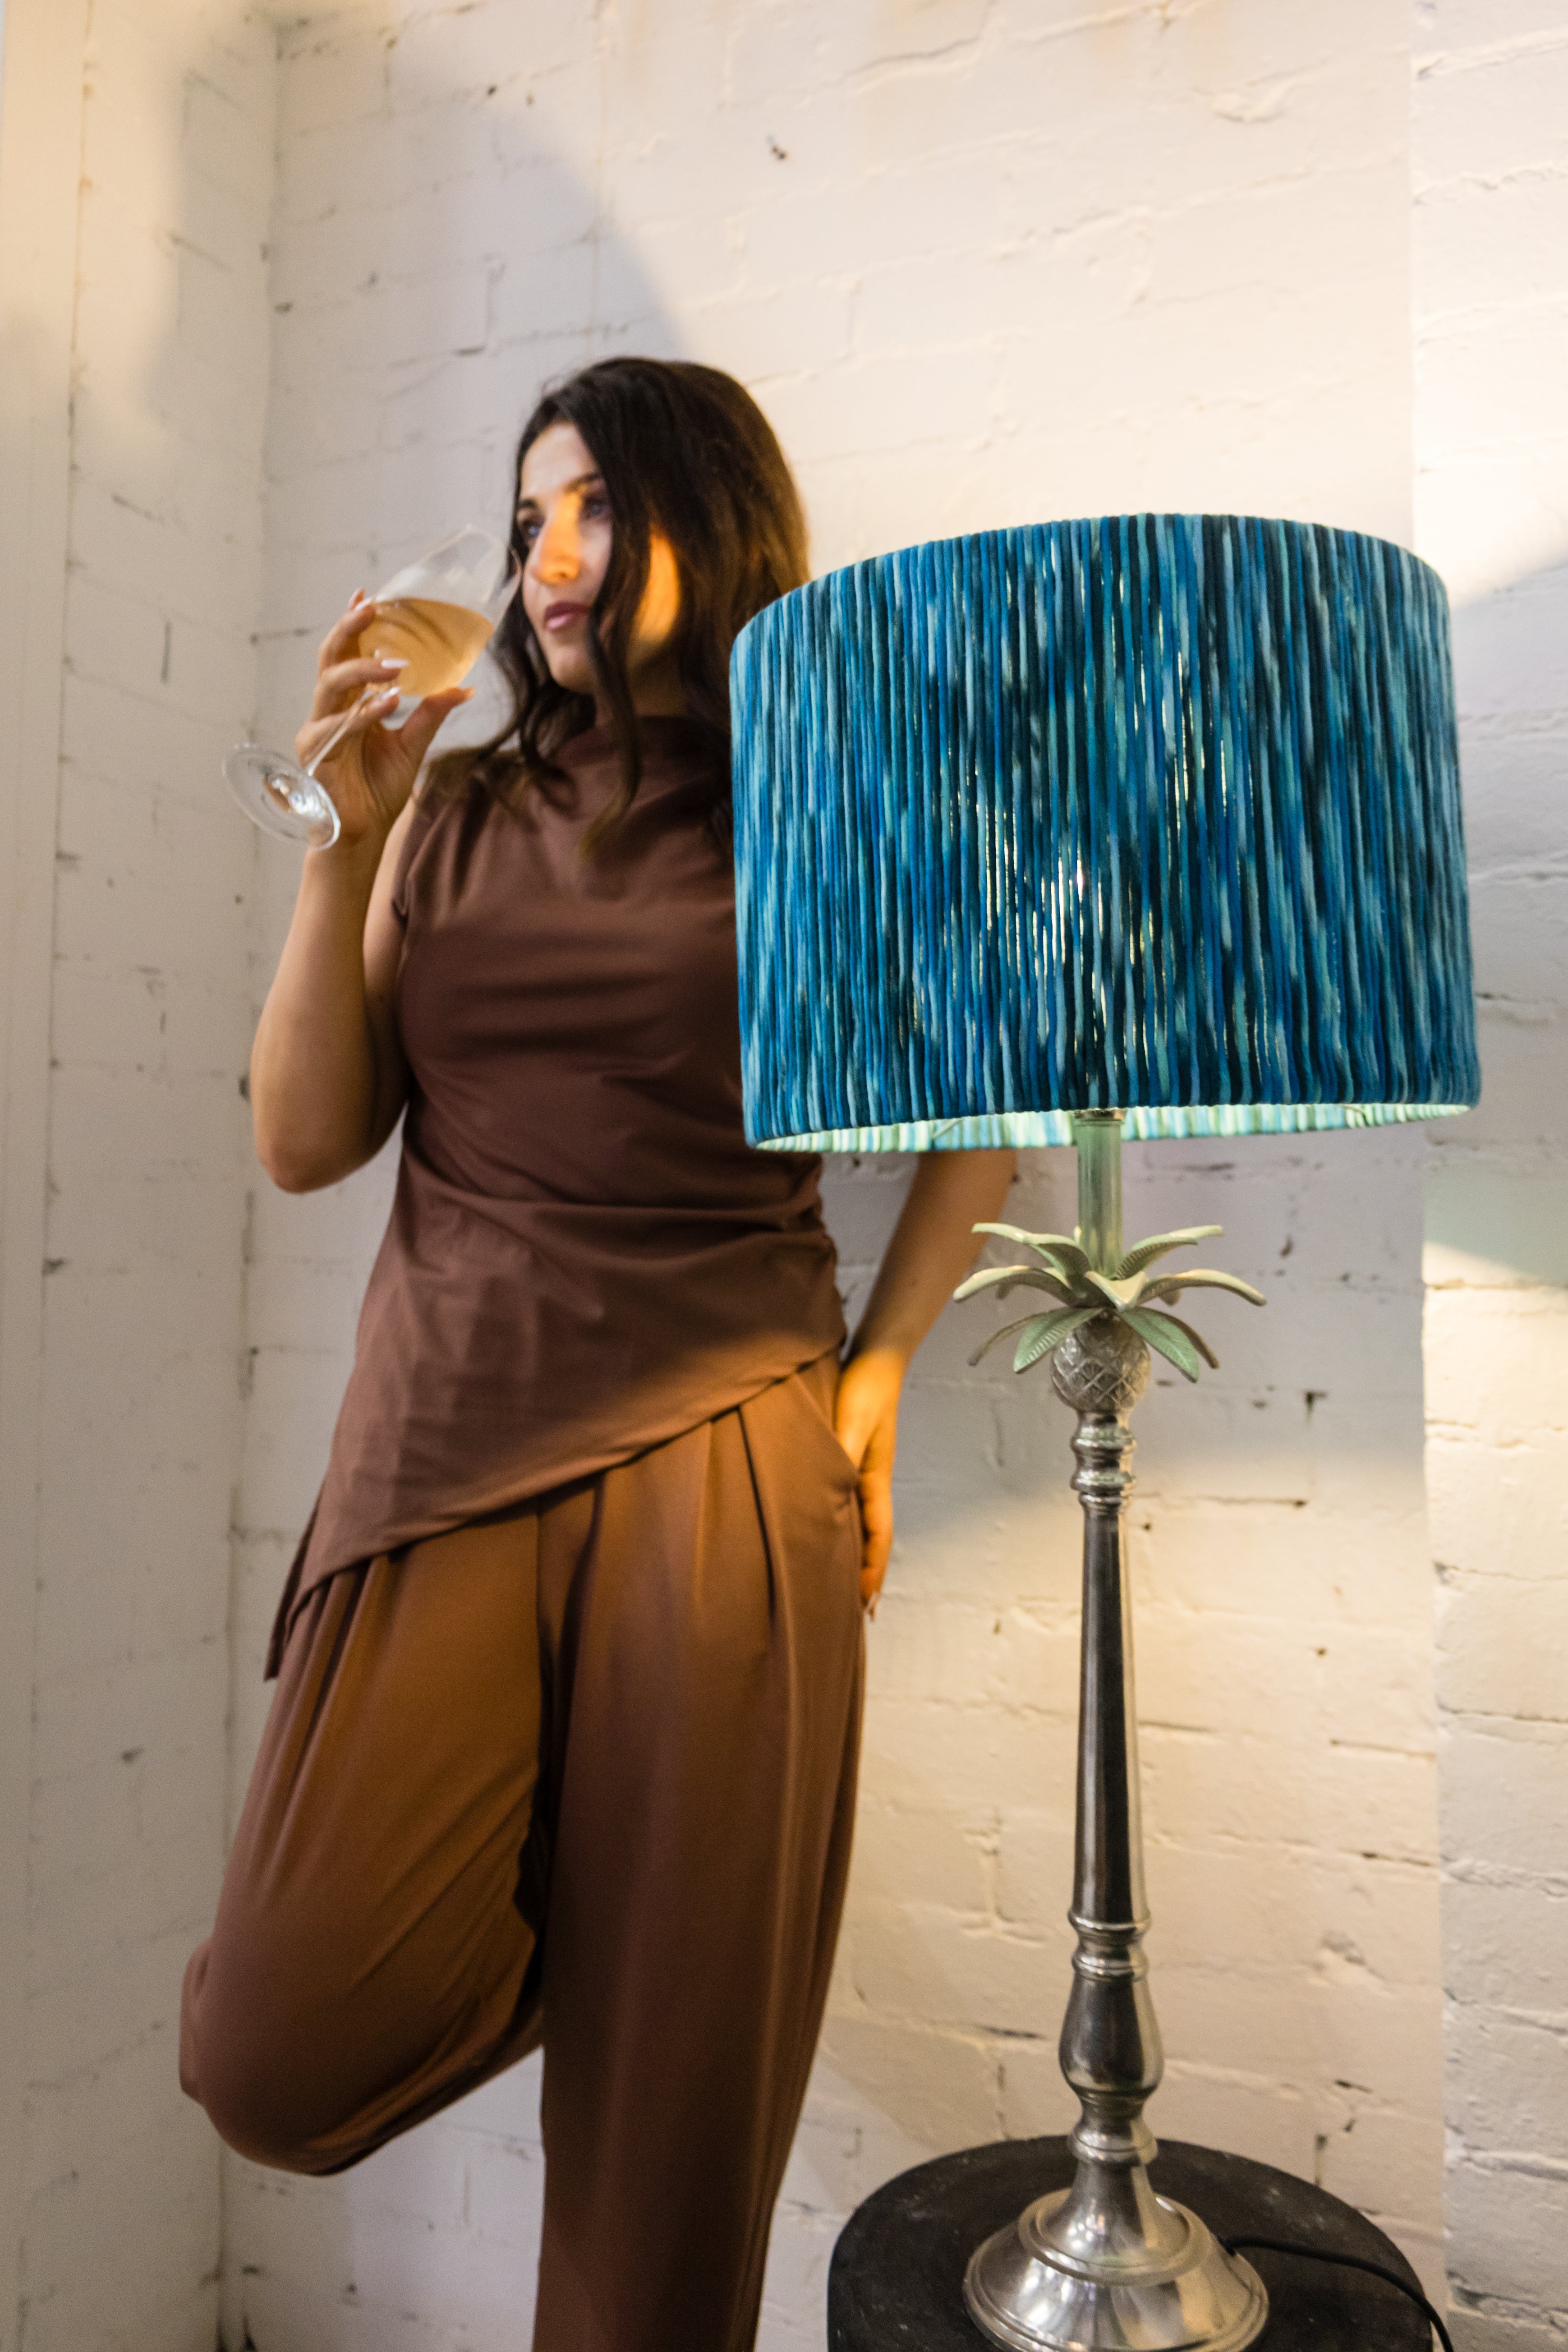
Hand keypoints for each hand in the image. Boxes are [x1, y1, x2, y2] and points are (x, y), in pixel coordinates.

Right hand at [296, 591, 471, 851]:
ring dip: (362, 671)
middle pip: (331, 660)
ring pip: (330, 686)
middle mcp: (328, 711)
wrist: (364, 833)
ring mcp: (318, 731)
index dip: (353, 625)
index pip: (346, 654)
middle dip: (348, 630)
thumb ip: (431, 713)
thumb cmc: (379, 789)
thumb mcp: (413, 745)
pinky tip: (388, 703)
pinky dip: (364, 713)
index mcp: (348, 703)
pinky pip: (339, 727)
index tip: (368, 596)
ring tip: (396, 665)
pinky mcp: (317, 754)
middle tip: (370, 608)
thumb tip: (463, 687)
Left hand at [834, 1344, 905, 1614]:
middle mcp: (871, 1481)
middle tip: (858, 1613)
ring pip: (859, 1524)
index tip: (866, 1607)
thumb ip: (839, 1455)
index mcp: (874, 1481)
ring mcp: (862, 1470)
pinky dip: (842, 1526)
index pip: (877, 1538)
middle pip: (872, 1539)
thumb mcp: (850, 1422)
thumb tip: (830, 1493)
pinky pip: (847, 1503)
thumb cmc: (864, 1387)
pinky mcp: (850, 1457)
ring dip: (855, 1555)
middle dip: (866, 1576)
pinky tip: (828, 1530)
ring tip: (844, 1584)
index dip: (872, 1573)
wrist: (876, 1355)